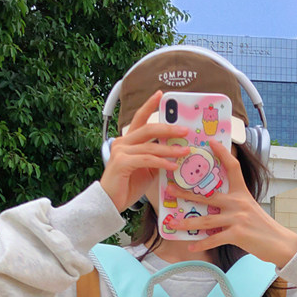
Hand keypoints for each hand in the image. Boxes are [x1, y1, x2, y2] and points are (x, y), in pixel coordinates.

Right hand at [99, 90, 189, 211]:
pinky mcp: (121, 163)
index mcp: (128, 141)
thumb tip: (177, 151)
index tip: (160, 95)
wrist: (111, 202)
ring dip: (170, 149)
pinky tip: (173, 166)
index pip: (140, 118)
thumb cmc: (128, 185)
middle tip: (185, 131)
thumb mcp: (147, 169)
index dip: (150, 105)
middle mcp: (123, 143)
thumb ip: (157, 157)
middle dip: (169, 129)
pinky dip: (162, 162)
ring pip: (150, 146)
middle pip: (148, 129)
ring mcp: (121, 151)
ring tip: (185, 152)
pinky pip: (147, 160)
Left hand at [170, 140, 296, 267]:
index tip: (210, 142)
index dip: (222, 153)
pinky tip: (191, 247)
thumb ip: (234, 204)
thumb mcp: (250, 209)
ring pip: (206, 219)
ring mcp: (238, 218)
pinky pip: (214, 238)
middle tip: (168, 189)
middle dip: (185, 193)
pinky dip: (202, 244)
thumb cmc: (262, 227)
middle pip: (207, 196)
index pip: (233, 167)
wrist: (279, 244)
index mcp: (242, 193)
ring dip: (187, 222)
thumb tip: (213, 205)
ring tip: (173, 223)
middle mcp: (239, 203)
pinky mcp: (237, 234)